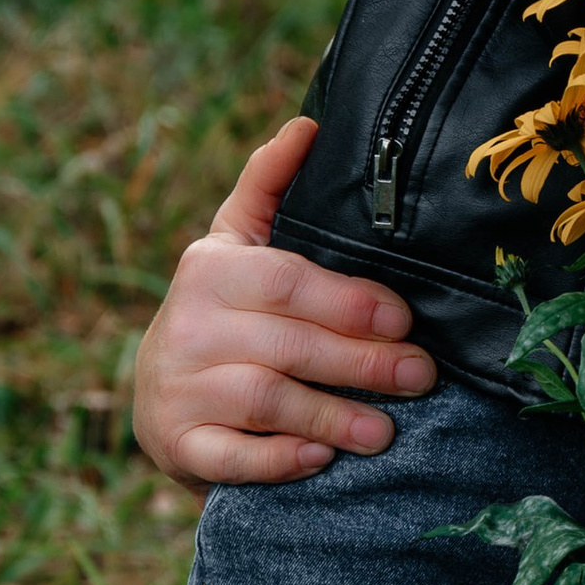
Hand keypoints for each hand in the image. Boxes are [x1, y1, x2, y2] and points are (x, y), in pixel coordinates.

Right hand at [130, 117, 431, 492]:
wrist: (163, 392)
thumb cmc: (226, 308)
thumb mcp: (238, 243)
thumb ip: (268, 185)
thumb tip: (309, 123)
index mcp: (210, 268)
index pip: (287, 281)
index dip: (350, 301)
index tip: (406, 319)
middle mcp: (185, 326)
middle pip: (286, 344)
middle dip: (363, 362)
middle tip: (421, 376)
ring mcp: (175, 389)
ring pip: (264, 402)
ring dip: (332, 416)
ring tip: (386, 430)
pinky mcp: (175, 445)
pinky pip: (229, 457)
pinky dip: (277, 460)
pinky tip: (320, 458)